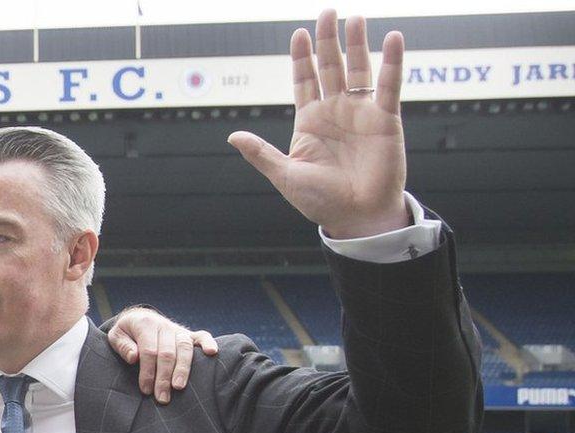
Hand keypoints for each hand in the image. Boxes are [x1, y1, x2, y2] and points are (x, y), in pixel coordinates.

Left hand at [107, 307, 218, 403]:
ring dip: (183, 369)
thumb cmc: (127, 333)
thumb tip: (133, 357)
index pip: (149, 350)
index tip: (146, 390)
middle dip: (164, 377)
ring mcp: (178, 329)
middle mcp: (164, 326)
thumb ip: (123, 346)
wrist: (139, 318)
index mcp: (145, 324)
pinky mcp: (189, 334)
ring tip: (179, 387)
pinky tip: (212, 353)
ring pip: (185, 348)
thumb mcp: (116, 336)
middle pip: (167, 353)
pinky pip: (201, 336)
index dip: (148, 371)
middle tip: (162, 398)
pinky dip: (208, 343)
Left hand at [228, 10, 409, 238]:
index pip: (303, 80)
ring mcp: (361, 112)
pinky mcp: (386, 119)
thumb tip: (233, 136)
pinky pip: (389, 85)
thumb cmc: (320, 201)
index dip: (301, 57)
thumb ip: (261, 153)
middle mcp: (335, 111)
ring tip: (355, 17)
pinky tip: (393, 38)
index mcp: (309, 121)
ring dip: (357, 43)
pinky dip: (393, 62)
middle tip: (328, 11)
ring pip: (359, 69)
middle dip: (328, 40)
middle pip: (330, 67)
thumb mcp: (285, 176)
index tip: (299, 34)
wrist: (356, 218)